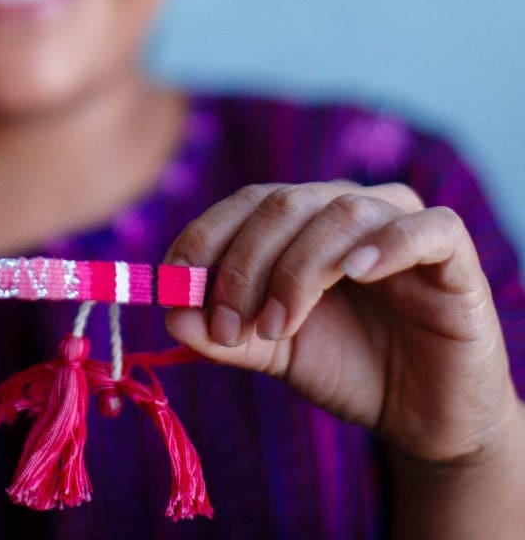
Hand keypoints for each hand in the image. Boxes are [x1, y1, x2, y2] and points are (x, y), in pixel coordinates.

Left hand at [163, 182, 520, 463]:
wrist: (423, 417)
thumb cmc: (345, 367)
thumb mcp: (272, 351)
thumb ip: (223, 333)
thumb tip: (169, 314)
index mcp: (299, 219)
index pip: (245, 203)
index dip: (205, 236)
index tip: (175, 284)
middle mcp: (344, 207)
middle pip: (283, 203)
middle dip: (245, 264)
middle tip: (229, 324)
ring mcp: (400, 222)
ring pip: (341, 212)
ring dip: (298, 269)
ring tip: (278, 327)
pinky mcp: (452, 253)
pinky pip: (425, 228)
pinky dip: (388, 243)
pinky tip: (357, 273)